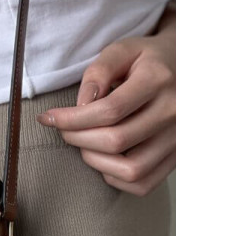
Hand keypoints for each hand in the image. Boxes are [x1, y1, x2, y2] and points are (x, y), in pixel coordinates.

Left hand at [36, 6, 175, 196]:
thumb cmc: (147, 60)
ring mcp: (180, 139)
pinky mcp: (178, 158)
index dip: (71, 119)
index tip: (48, 118)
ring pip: (131, 169)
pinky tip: (105, 158)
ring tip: (84, 144)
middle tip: (65, 130)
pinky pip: (142, 184)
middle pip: (116, 141)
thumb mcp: (122, 50)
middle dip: (78, 138)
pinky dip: (115, 177)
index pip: (108, 110)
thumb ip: (99, 71)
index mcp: (159, 80)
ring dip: (95, 161)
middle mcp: (175, 112)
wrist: (187, 67)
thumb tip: (82, 104)